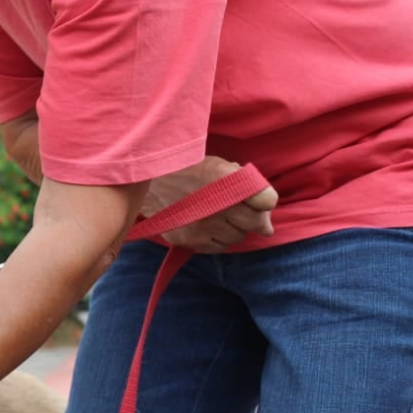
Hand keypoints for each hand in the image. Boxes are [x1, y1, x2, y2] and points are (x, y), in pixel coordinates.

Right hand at [143, 156, 278, 253]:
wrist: (145, 183)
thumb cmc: (187, 172)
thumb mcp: (217, 165)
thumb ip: (245, 184)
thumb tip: (267, 218)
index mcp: (225, 178)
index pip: (266, 199)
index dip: (264, 200)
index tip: (257, 199)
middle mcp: (217, 204)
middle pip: (256, 223)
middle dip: (253, 218)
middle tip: (240, 212)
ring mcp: (204, 225)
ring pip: (238, 237)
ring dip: (234, 229)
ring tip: (219, 217)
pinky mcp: (191, 240)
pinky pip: (219, 247)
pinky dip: (218, 239)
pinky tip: (208, 227)